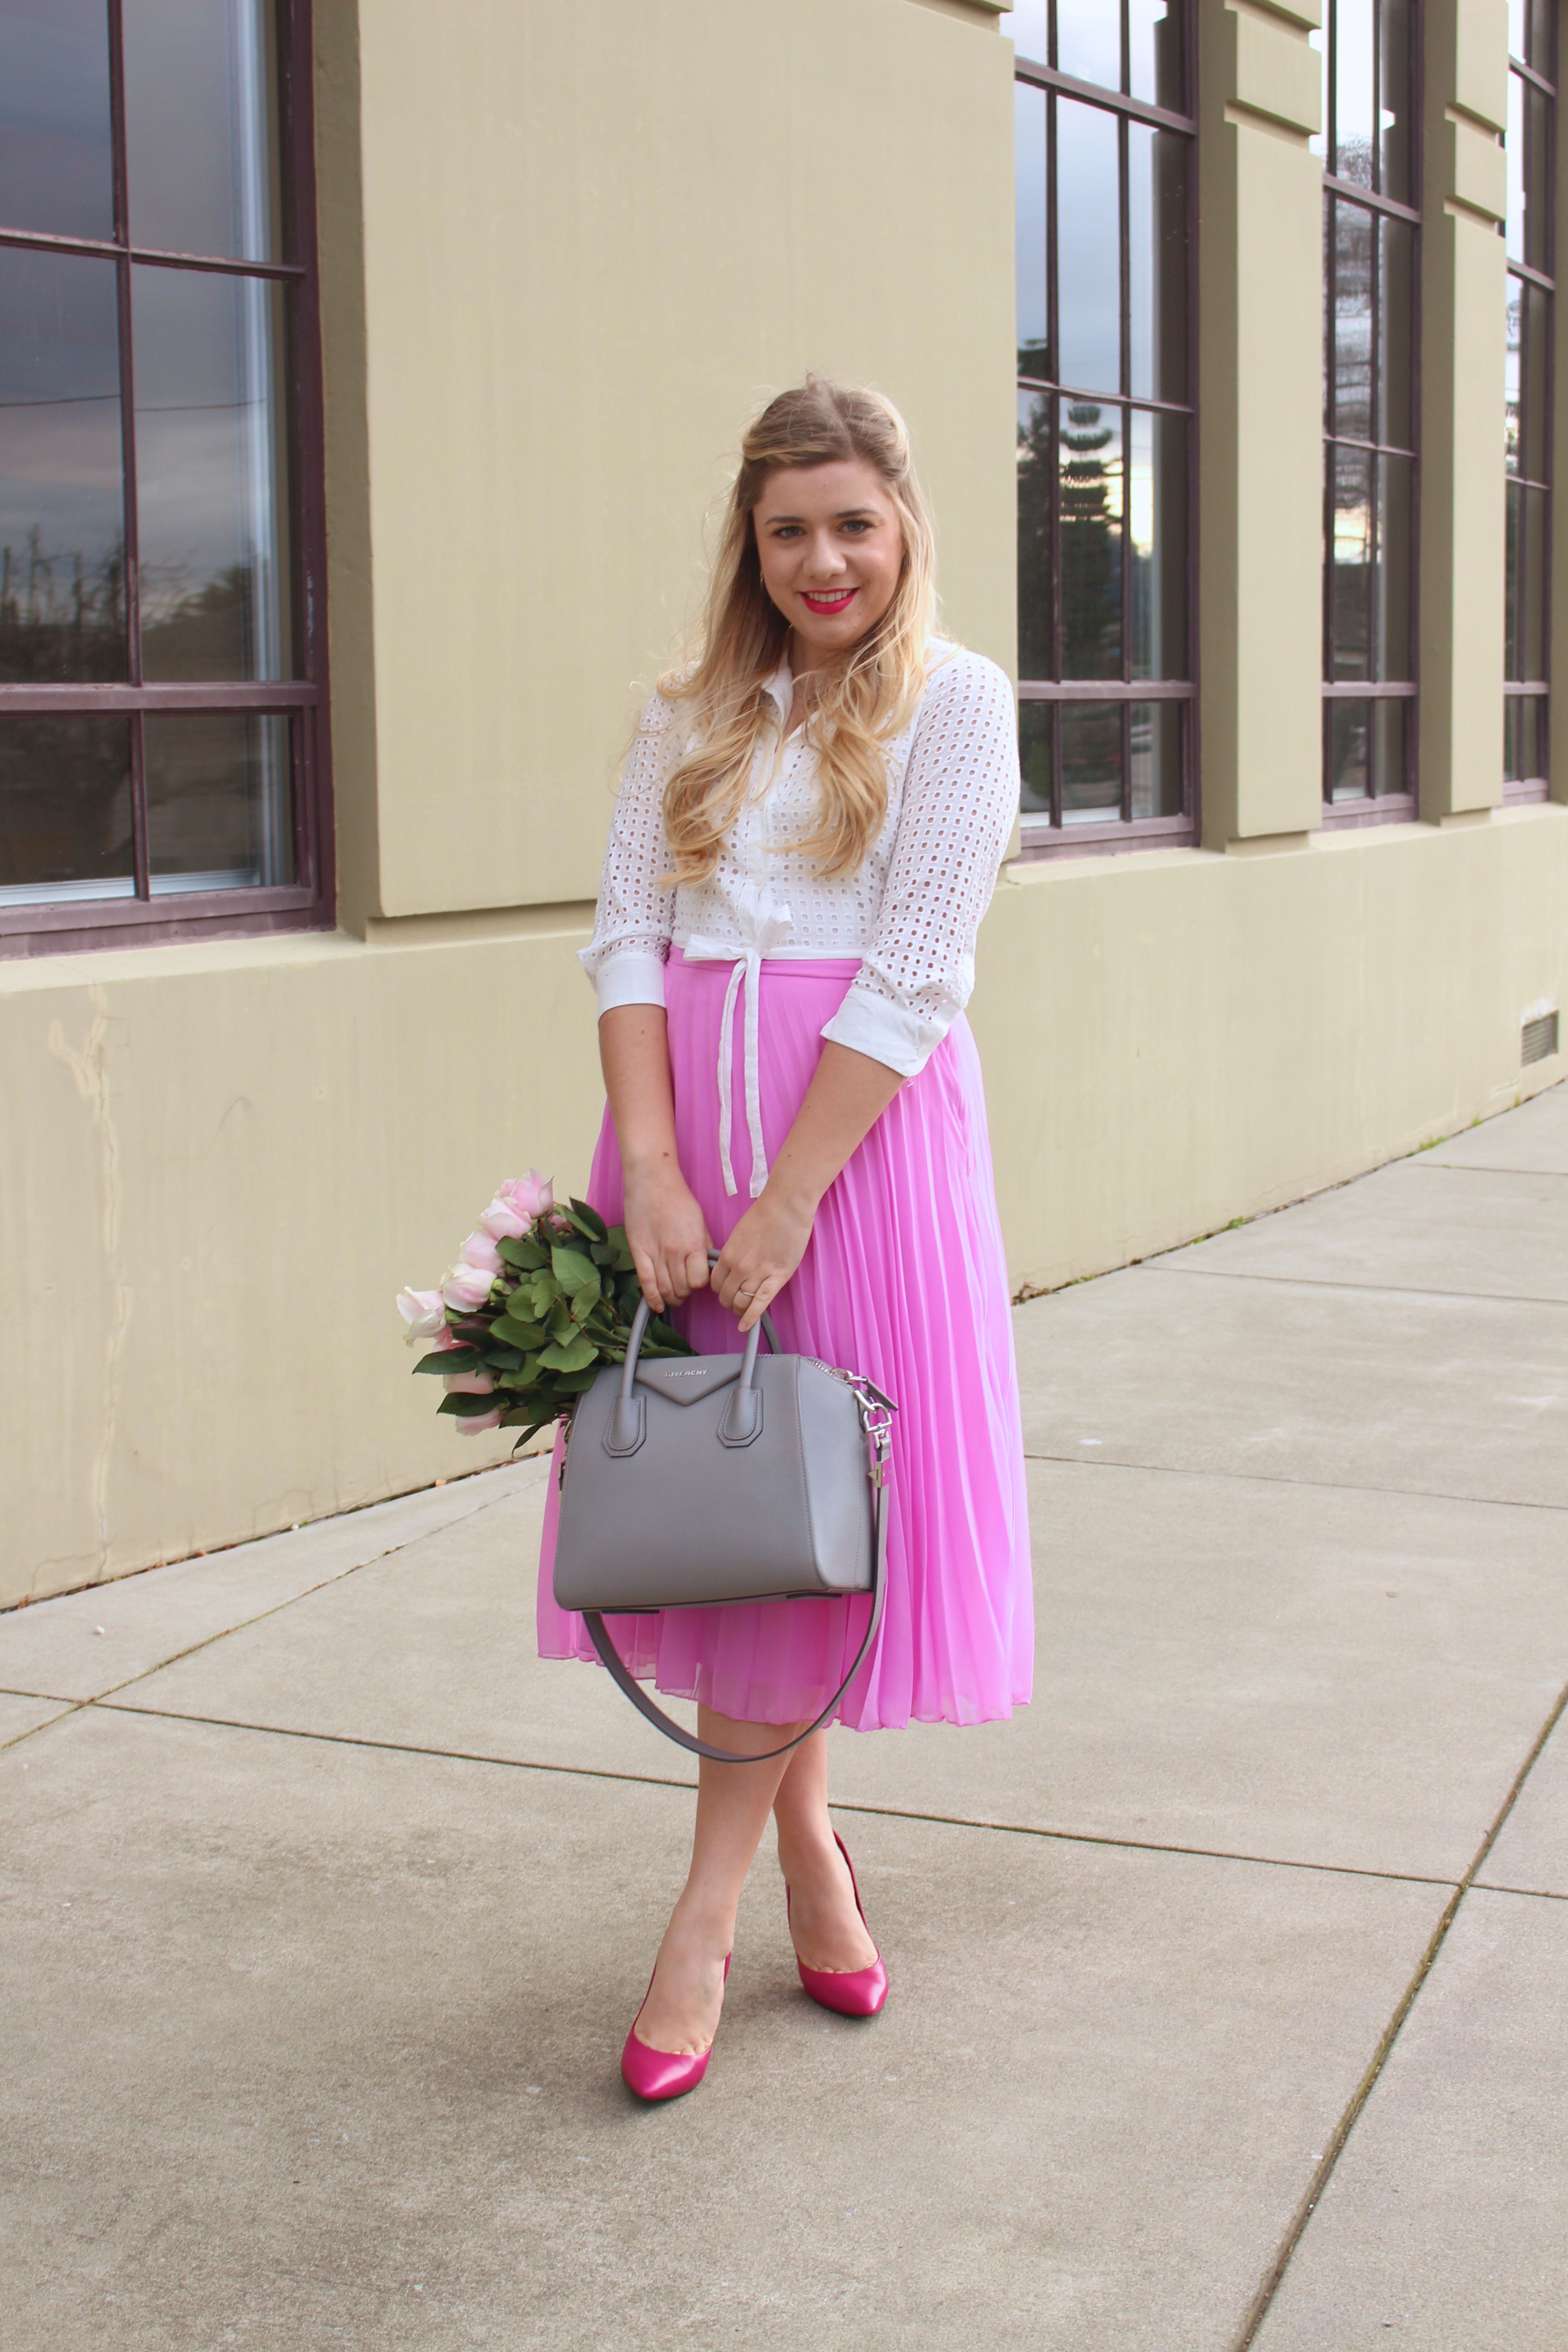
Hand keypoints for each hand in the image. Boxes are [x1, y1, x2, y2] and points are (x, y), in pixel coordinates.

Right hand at [623, 1166, 711, 1313]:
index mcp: (694, 1244)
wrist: (652, 1181)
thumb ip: (703, 1245)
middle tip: (685, 1287)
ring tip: (673, 1295)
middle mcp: (675, 1253)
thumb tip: (707, 1265)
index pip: (699, 1281)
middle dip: (686, 1292)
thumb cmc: (678, 1198)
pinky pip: (646, 1283)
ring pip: (665, 1290)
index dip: (699, 1283)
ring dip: (671, 1297)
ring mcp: (655, 1254)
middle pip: (682, 1289)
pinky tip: (658, 1306)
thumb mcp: (700, 1221)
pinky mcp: (638, 1252)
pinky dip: (653, 1299)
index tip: (698, 1279)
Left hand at [712, 1189, 814, 1332]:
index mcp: (727, 1255)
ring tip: (742, 1310)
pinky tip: (745, 1326)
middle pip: (726, 1296)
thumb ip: (733, 1253)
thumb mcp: (739, 1234)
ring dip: (739, 1309)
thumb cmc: (765, 1215)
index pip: (715, 1284)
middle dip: (728, 1301)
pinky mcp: (777, 1278)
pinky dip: (751, 1318)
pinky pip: (760, 1303)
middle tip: (734, 1301)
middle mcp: (739, 1267)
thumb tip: (731, 1267)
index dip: (719, 1290)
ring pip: (741, 1303)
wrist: (785, 1207)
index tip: (724, 1290)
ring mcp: (757, 1274)